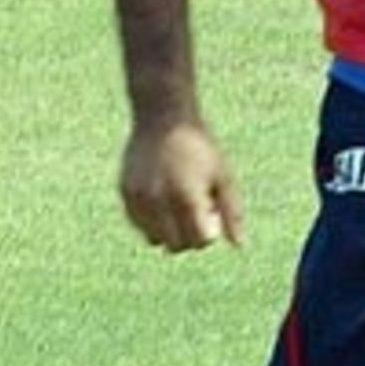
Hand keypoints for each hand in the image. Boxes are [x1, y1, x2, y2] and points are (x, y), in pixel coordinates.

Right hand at [118, 121, 244, 251]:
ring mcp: (139, 199)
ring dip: (168, 232)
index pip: (198, 241)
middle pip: (175, 245)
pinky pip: (139, 225)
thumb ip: (232, 212)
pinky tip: (161, 199)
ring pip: (154, 239)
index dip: (208, 234)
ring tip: (177, 205)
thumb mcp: (223, 176)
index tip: (210, 214)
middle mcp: (159, 202)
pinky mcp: (126, 194)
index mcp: (187, 198)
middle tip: (194, 212)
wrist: (164, 119)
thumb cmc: (199, 148)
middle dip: (189, 237)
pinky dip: (151, 222)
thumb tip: (239, 246)